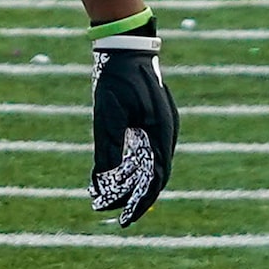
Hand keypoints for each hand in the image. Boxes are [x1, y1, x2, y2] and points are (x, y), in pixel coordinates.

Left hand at [89, 28, 178, 226]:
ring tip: (107, 197)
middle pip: (153, 175)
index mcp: (161, 132)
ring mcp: (162, 126)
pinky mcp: (153, 121)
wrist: (126, 49)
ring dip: (130, 182)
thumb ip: (108, 147)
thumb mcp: (107, 116)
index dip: (140, 202)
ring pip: (149, 164)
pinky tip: (114, 173)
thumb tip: (103, 180)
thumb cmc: (116, 81)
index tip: (124, 220)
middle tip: (113, 213)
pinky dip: (131, 165)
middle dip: (134, 196)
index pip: (156, 179)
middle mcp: (166, 133)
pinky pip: (145, 150)